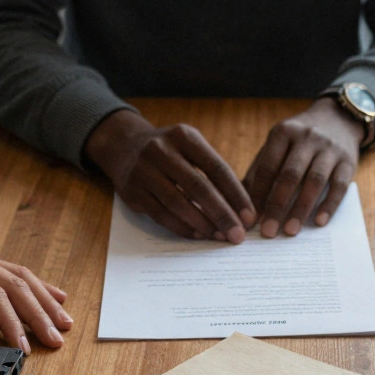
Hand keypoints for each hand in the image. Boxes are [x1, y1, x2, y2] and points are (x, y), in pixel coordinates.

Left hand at [0, 208, 72, 351]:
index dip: (10, 322)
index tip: (22, 346)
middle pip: (15, 284)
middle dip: (39, 314)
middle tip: (56, 339)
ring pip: (20, 275)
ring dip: (44, 299)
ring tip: (64, 321)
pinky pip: (12, 271)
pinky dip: (36, 285)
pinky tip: (54, 295)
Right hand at [86, 110, 253, 242]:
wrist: (124, 146)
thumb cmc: (170, 152)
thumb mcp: (190, 147)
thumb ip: (213, 171)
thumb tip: (241, 209)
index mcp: (184, 136)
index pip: (217, 168)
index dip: (236, 195)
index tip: (250, 216)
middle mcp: (161, 150)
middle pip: (199, 187)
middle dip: (222, 214)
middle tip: (238, 234)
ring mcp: (144, 170)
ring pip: (178, 203)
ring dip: (203, 224)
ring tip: (220, 237)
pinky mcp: (132, 191)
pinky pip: (161, 215)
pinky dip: (182, 227)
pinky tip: (198, 234)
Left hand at [244, 97, 360, 237]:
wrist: (338, 118)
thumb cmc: (299, 139)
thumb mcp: (278, 144)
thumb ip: (261, 168)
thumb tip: (242, 202)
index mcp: (283, 133)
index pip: (267, 166)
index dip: (257, 194)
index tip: (250, 218)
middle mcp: (307, 137)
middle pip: (290, 175)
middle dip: (277, 205)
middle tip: (268, 231)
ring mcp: (330, 148)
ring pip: (314, 181)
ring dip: (301, 208)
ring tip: (290, 230)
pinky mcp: (348, 161)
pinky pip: (339, 186)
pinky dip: (329, 205)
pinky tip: (319, 222)